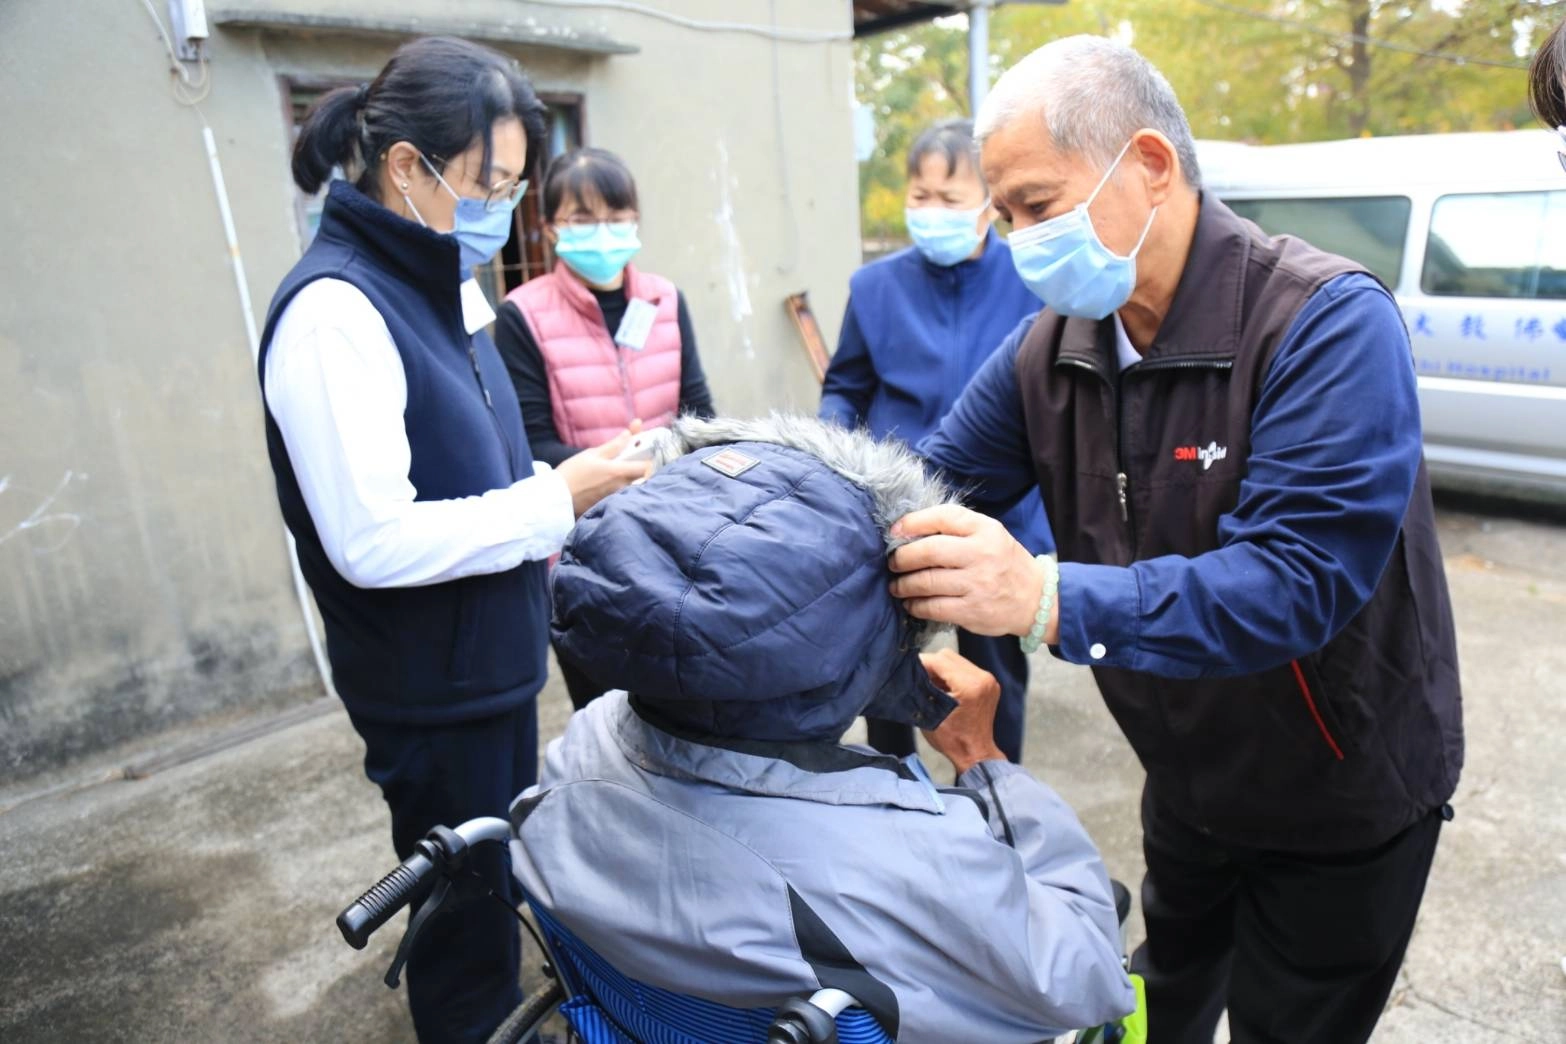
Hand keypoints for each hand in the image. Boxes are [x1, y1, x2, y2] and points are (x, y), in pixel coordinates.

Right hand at [555, 422, 652, 516]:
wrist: (557, 498)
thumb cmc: (572, 473)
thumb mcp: (592, 454)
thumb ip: (614, 445)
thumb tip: (630, 434)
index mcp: (618, 472)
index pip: (647, 467)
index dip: (649, 459)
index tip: (644, 454)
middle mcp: (622, 487)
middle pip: (643, 478)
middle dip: (642, 469)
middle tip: (633, 461)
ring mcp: (617, 498)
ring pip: (634, 487)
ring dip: (632, 478)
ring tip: (618, 473)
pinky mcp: (611, 506)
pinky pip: (624, 496)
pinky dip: (623, 489)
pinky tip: (610, 484)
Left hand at [888, 506, 1055, 641]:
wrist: (1036, 600)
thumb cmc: (1003, 562)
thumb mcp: (990, 534)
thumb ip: (957, 529)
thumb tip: (909, 530)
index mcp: (985, 529)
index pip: (942, 517)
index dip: (912, 522)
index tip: (894, 531)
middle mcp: (982, 554)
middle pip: (929, 551)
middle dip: (902, 557)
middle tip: (893, 562)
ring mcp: (977, 584)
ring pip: (926, 581)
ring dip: (903, 584)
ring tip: (897, 585)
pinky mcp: (972, 611)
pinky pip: (933, 607)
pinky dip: (915, 605)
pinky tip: (911, 603)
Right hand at [919, 649, 1005, 775]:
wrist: (975, 754)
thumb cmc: (952, 740)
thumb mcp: (929, 713)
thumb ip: (921, 689)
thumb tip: (910, 672)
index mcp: (970, 686)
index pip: (938, 660)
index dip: (920, 664)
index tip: (908, 670)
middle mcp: (983, 679)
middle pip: (947, 656)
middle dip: (930, 665)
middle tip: (919, 680)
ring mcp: (988, 680)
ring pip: (955, 660)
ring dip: (941, 669)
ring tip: (932, 685)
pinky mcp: (989, 683)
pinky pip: (964, 668)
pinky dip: (951, 674)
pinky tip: (944, 688)